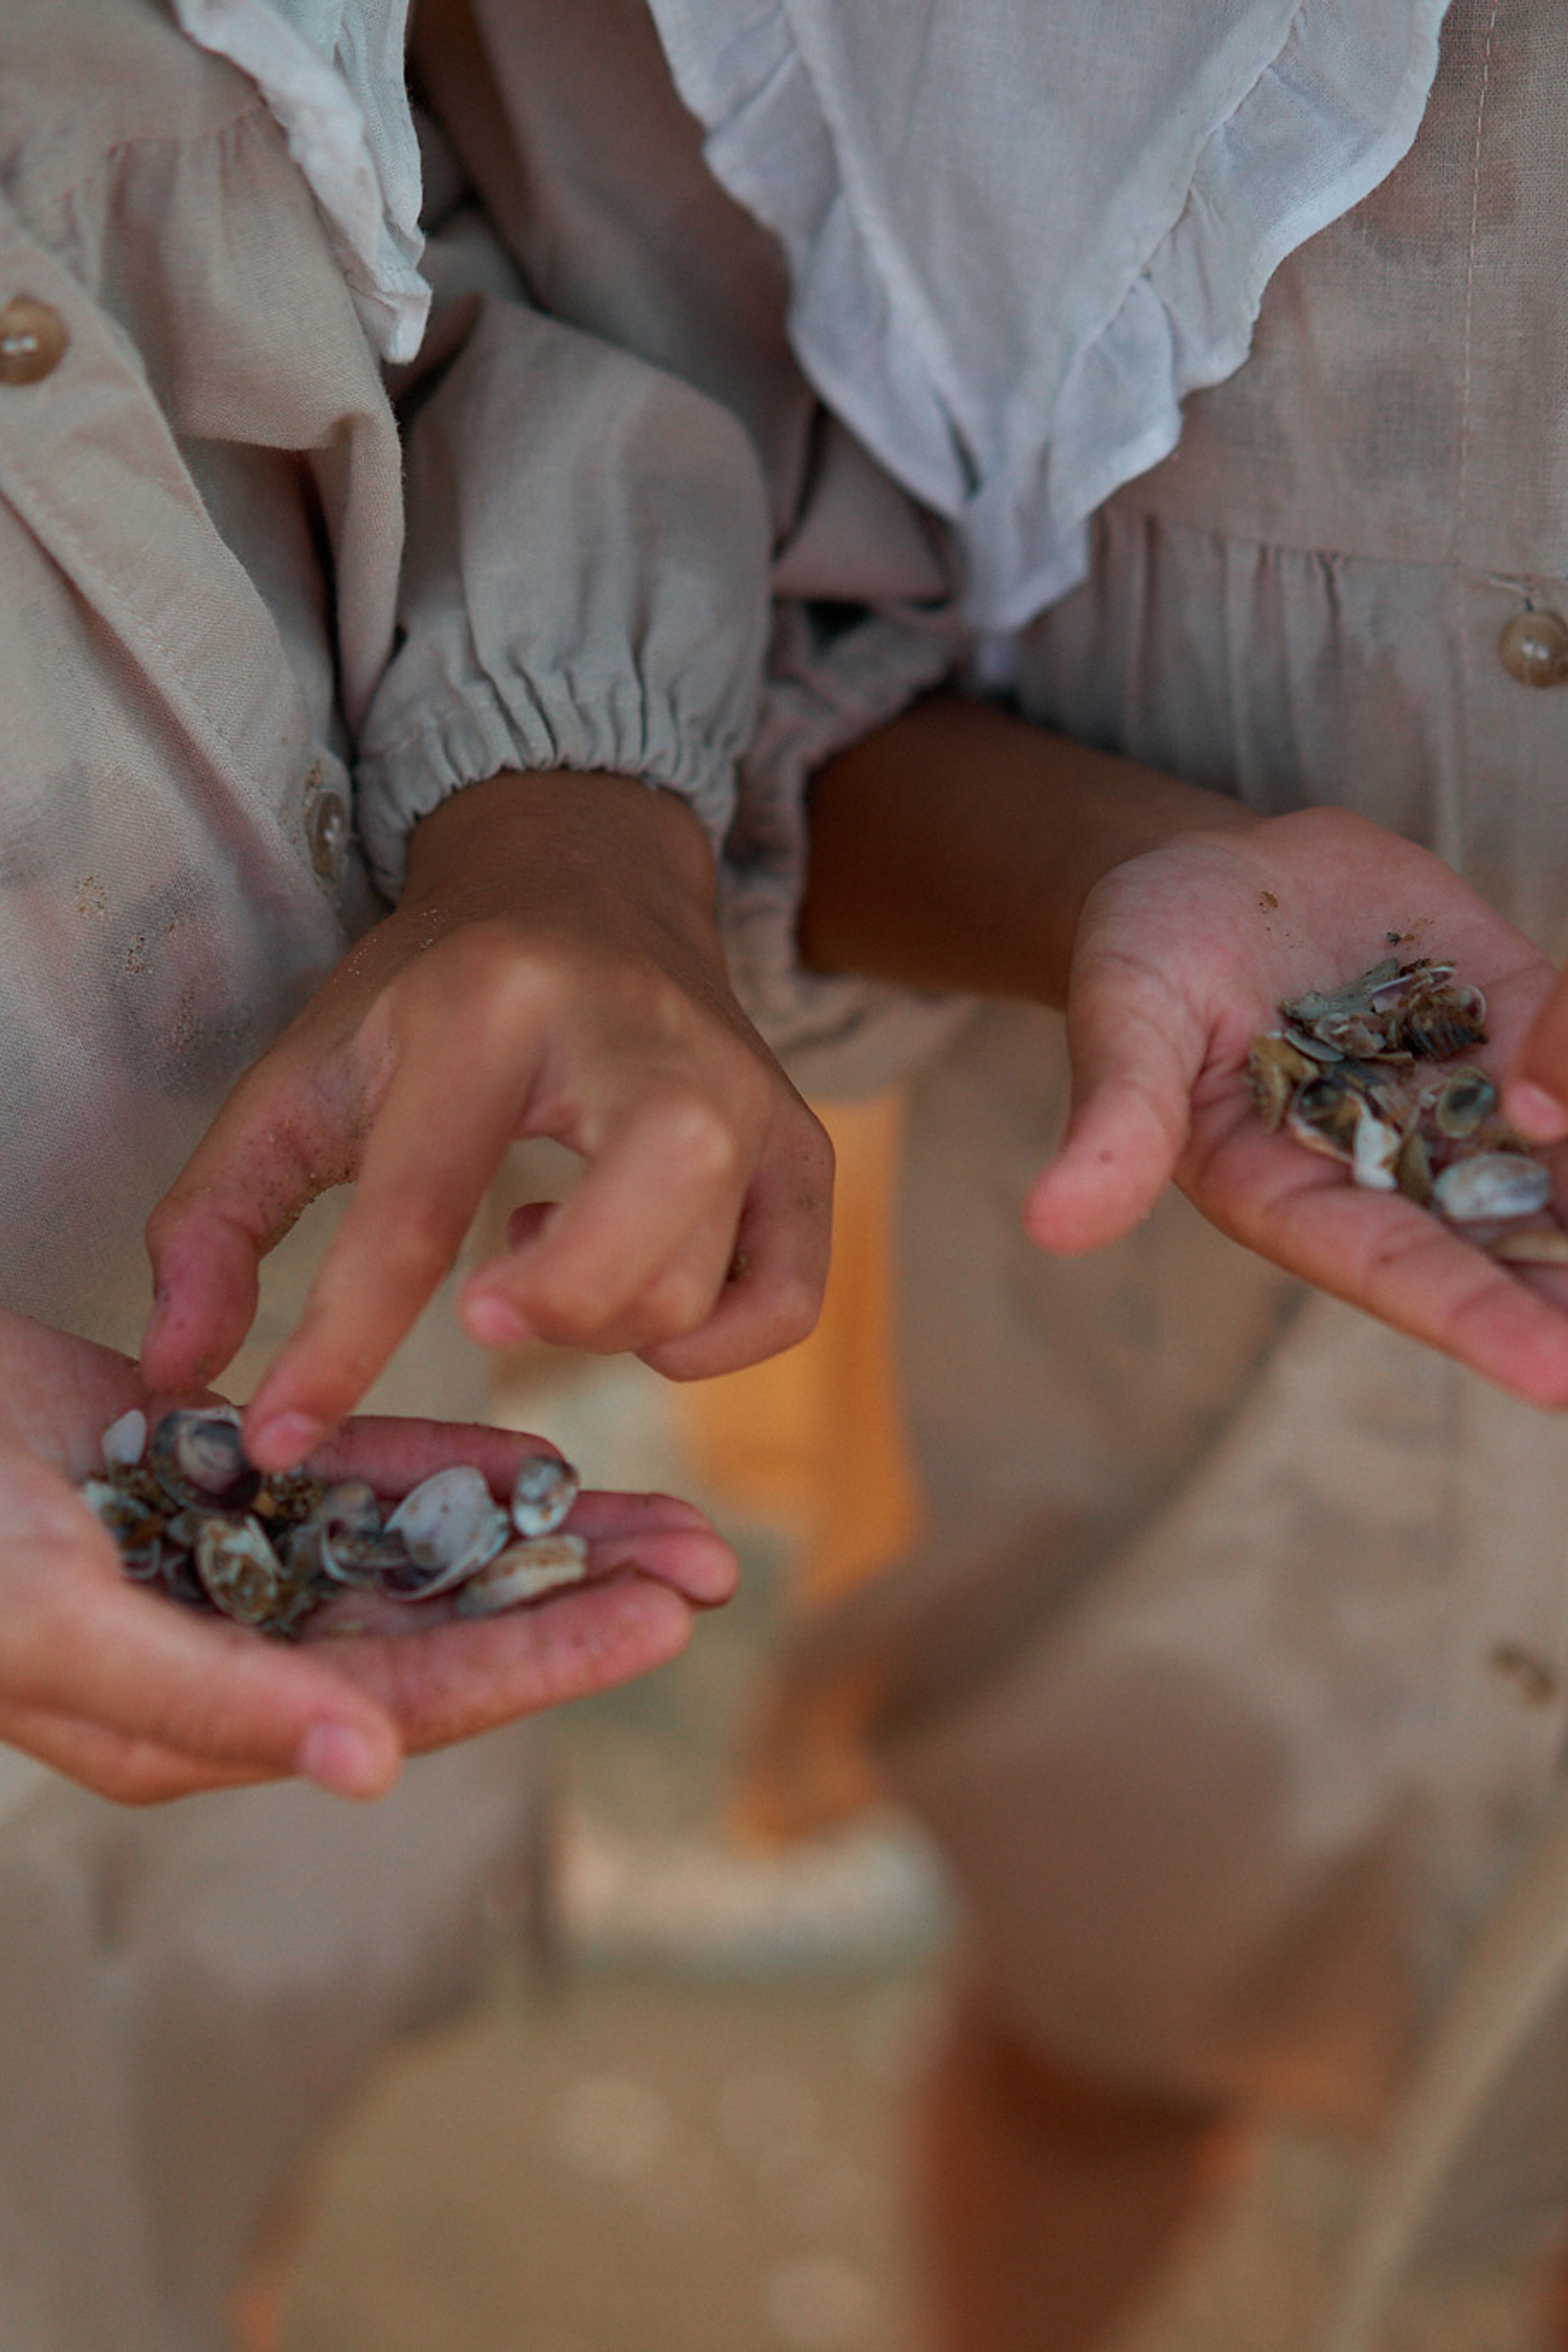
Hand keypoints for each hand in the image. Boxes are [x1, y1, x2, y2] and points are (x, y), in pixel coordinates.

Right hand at [0, 1309, 735, 1803]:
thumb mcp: (63, 1636)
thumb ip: (217, 1704)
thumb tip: (374, 1769)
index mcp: (209, 1722)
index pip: (414, 1697)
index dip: (543, 1658)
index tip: (660, 1621)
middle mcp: (239, 1650)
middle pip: (446, 1625)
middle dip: (578, 1595)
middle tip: (711, 1561)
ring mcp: (234, 1560)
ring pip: (420, 1549)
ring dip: (539, 1529)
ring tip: (667, 1513)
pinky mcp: (222, 1475)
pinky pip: (356, 1475)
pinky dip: (442, 1467)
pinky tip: (540, 1460)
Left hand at [142, 771, 831, 1469]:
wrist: (586, 886)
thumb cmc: (433, 998)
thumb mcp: (304, 1074)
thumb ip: (220, 1217)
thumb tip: (179, 1373)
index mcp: (491, 1009)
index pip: (415, 1212)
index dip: (339, 1347)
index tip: (281, 1440)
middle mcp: (641, 1041)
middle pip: (630, 1242)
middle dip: (547, 1313)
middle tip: (483, 1304)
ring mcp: (743, 1092)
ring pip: (697, 1281)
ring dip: (602, 1319)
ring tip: (544, 1253)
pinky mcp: (802, 1143)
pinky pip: (786, 1300)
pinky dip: (711, 1341)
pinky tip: (641, 1290)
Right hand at [1026, 806, 1567, 1406]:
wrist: (1210, 872)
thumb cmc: (1145, 955)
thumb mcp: (1122, 1020)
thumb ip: (1113, 1119)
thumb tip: (1052, 1224)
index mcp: (1298, 1193)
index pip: (1397, 1270)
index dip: (1478, 1318)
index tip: (1559, 1374)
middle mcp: (1396, 1169)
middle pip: (1512, 1249)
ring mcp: (1462, 1101)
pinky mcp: (1514, 1021)